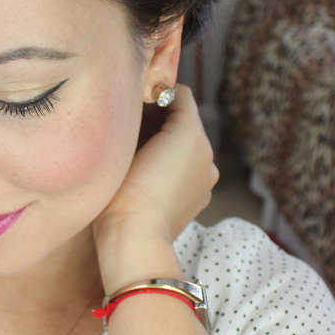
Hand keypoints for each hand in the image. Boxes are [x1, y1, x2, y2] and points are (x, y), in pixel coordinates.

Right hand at [92, 83, 219, 244]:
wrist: (135, 239)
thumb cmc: (127, 187)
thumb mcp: (133, 138)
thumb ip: (146, 112)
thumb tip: (150, 98)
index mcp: (194, 134)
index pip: (177, 95)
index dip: (154, 97)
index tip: (131, 107)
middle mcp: (207, 154)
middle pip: (182, 121)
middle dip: (158, 121)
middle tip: (128, 132)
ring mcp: (206, 180)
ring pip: (183, 146)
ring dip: (163, 144)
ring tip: (135, 157)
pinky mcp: (198, 200)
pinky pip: (185, 170)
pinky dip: (170, 168)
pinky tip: (147, 180)